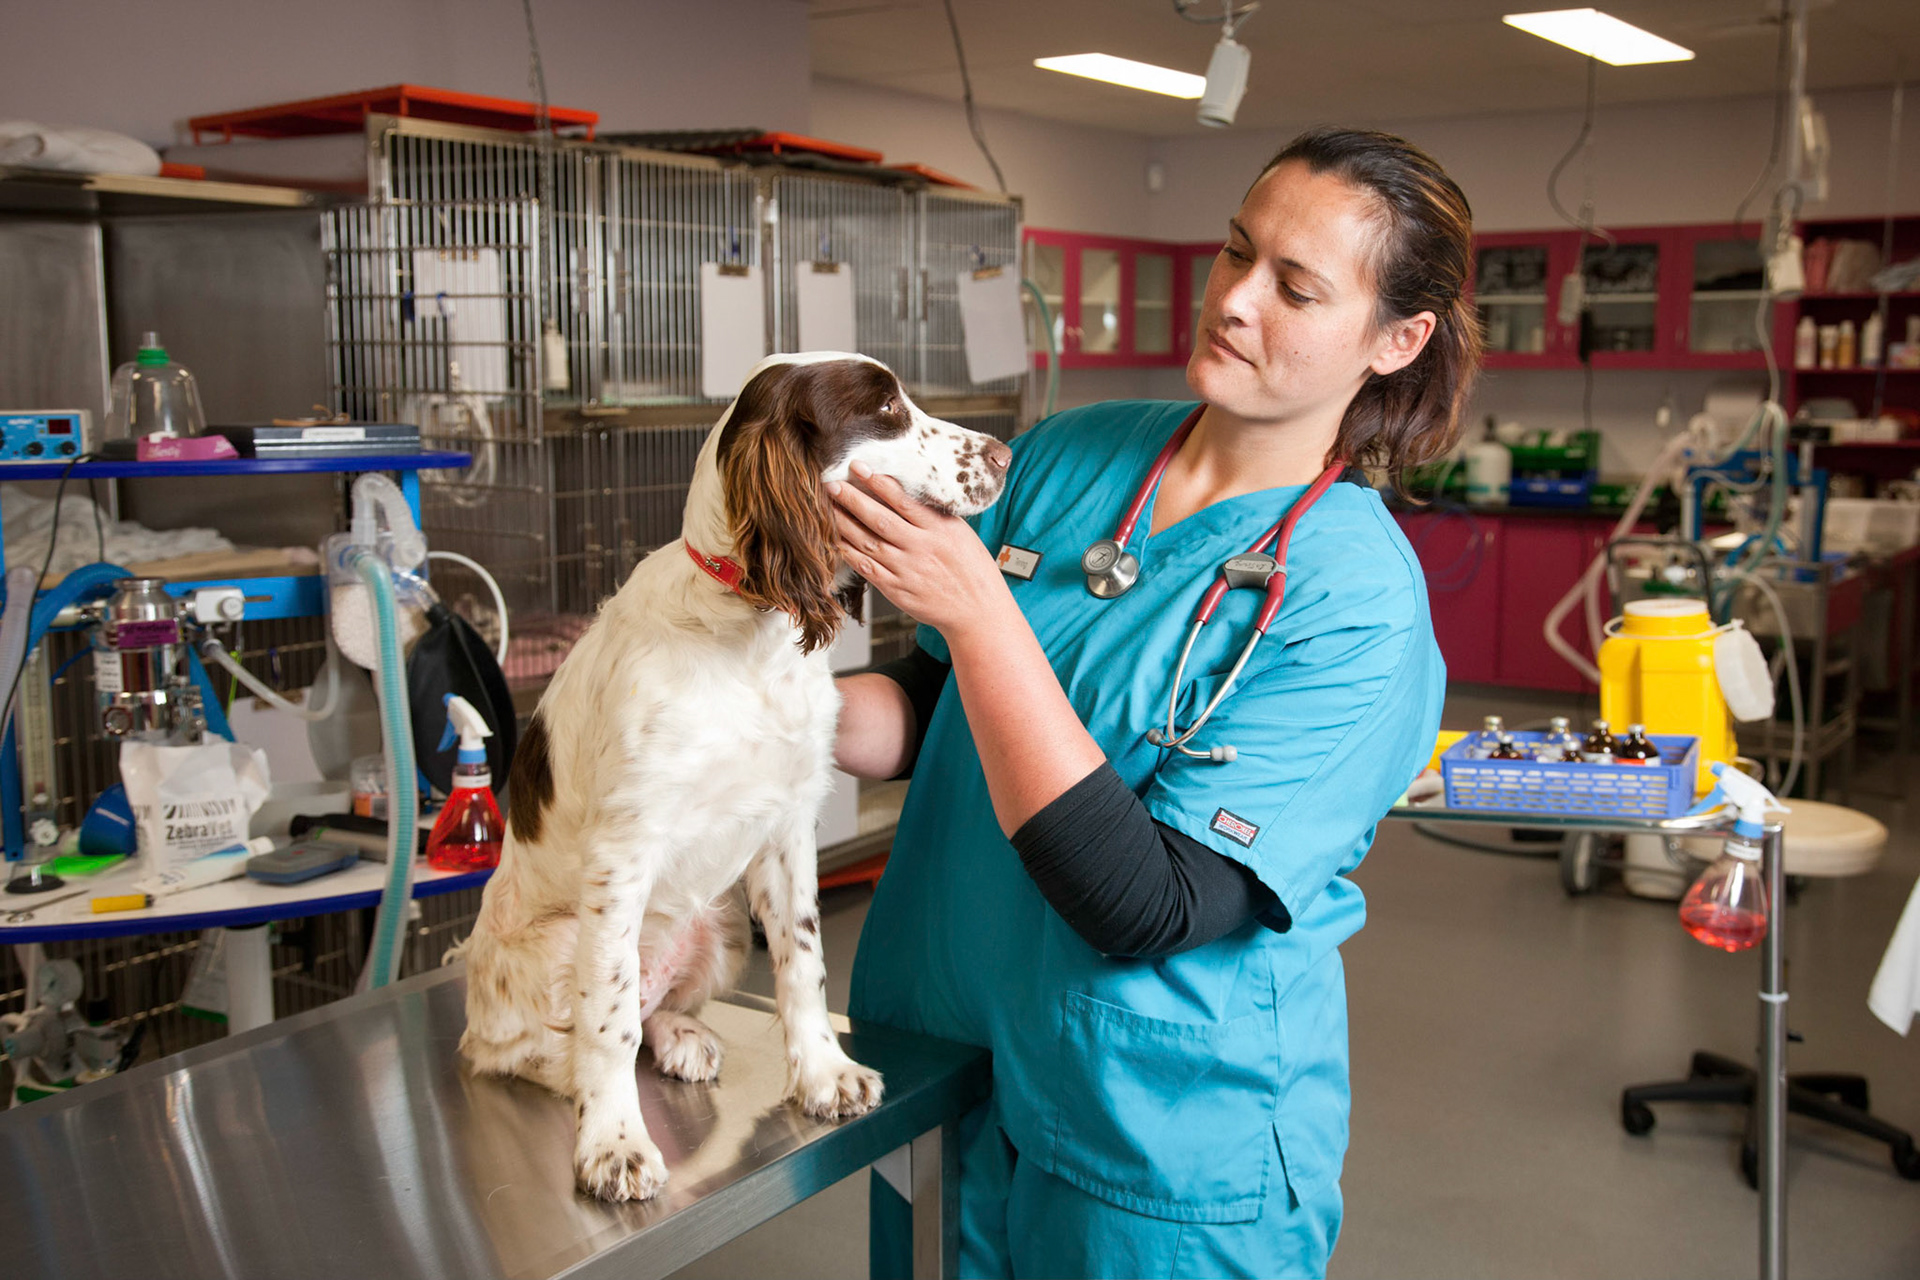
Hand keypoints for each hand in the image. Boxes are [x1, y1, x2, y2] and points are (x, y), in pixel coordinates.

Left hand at [827, 463, 1009, 636]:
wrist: (978, 611)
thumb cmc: (971, 569)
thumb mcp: (961, 534)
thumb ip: (934, 515)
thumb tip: (904, 491)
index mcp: (940, 529)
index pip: (903, 501)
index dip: (878, 482)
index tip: (858, 467)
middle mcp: (921, 549)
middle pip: (879, 519)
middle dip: (852, 500)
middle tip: (831, 484)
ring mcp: (907, 571)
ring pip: (868, 543)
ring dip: (844, 524)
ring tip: (828, 507)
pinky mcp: (897, 590)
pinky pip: (868, 569)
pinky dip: (850, 554)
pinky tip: (835, 541)